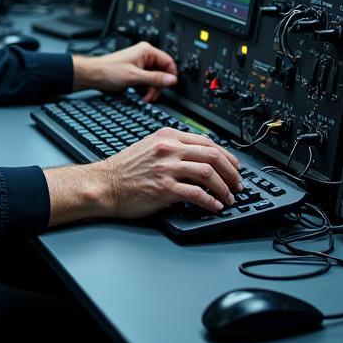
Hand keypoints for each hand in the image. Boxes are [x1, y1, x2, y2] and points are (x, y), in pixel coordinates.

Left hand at [72, 42, 177, 102]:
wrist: (93, 75)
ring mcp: (140, 63)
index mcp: (146, 51)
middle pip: (162, 72)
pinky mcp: (136, 71)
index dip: (170, 75)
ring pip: (155, 78)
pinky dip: (146, 88)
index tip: (169, 87)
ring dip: (152, 89)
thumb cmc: (108, 71)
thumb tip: (171, 80)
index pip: (168, 62)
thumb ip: (154, 78)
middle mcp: (144, 55)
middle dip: (158, 86)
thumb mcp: (135, 77)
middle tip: (152, 95)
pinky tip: (141, 94)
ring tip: (145, 97)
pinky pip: (147, 80)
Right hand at [99, 128, 242, 218]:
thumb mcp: (150, 146)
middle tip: (237, 184)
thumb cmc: (125, 169)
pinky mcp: (164, 188)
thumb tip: (200, 157)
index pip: (206, 141)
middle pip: (212, 155)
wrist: (105, 184)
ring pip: (208, 173)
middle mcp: (169, 149)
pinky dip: (210, 201)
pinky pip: (196, 194)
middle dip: (231, 172)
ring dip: (224, 187)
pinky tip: (214, 206)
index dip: (226, 156)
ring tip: (229, 197)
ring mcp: (167, 168)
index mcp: (167, 136)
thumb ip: (174, 147)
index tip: (234, 166)